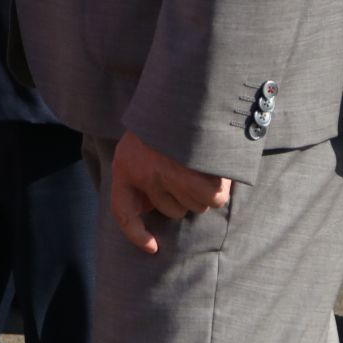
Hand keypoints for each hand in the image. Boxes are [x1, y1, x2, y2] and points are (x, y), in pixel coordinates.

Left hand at [108, 129, 231, 253]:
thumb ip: (144, 172)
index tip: (152, 248)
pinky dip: (221, 187)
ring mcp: (166, 176)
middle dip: (184, 196)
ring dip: (204, 190)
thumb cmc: (167, 122)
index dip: (135, 233)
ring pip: (195, 207)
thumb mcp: (144, 142)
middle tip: (188, 169)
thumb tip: (152, 207)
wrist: (185, 94)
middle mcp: (142, 174)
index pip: (122, 210)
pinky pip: (213, 199)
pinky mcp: (192, 176)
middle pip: (172, 211)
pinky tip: (215, 166)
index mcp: (124, 165)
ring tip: (200, 163)